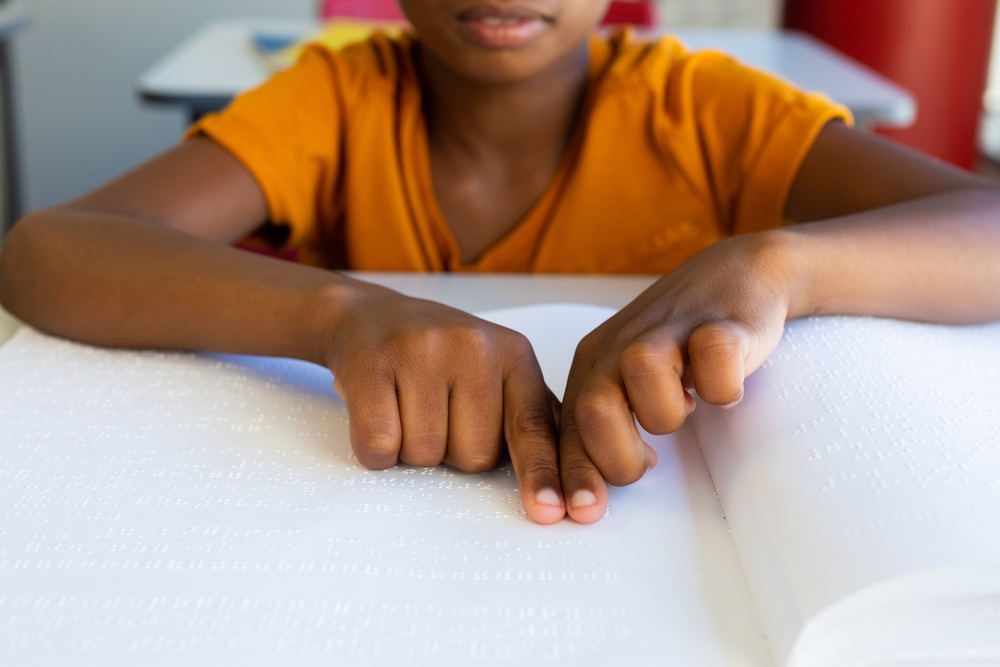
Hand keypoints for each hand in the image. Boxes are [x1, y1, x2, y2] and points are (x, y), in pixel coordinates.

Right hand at [322, 284, 567, 523]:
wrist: (369, 316)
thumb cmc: (439, 358)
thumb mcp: (495, 372)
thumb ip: (529, 415)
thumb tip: (569, 474)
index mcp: (514, 354)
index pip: (533, 428)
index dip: (542, 473)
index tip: (550, 512)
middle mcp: (474, 346)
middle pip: (475, 457)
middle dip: (452, 451)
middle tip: (435, 410)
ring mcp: (423, 351)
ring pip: (426, 455)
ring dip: (412, 448)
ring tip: (406, 406)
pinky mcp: (373, 364)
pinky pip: (379, 446)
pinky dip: (375, 447)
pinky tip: (379, 410)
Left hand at [557, 232, 798, 522]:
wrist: (735, 274)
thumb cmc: (677, 343)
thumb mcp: (628, 384)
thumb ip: (606, 429)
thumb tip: (597, 489)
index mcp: (594, 365)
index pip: (566, 427)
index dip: (568, 473)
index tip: (579, 514)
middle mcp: (620, 345)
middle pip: (592, 407)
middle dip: (618, 455)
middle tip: (650, 461)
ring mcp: (669, 330)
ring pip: (644, 376)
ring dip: (668, 412)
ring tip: (688, 408)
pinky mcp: (721, 322)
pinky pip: (716, 360)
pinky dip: (723, 386)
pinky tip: (724, 385)